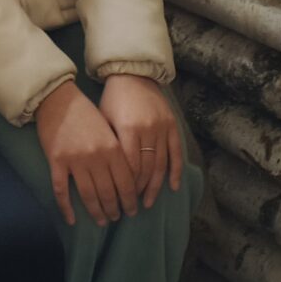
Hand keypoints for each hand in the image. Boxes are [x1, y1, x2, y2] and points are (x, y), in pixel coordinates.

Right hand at [34, 80, 138, 226]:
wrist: (58, 99)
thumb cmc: (86, 113)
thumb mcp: (108, 129)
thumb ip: (118, 153)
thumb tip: (127, 181)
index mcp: (113, 148)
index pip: (126, 182)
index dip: (130, 200)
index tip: (132, 209)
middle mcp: (96, 157)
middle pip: (108, 192)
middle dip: (115, 209)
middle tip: (117, 218)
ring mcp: (75, 160)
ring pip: (88, 195)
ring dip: (96, 211)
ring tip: (101, 221)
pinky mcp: (56, 161)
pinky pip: (61, 190)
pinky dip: (66, 207)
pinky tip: (71, 219)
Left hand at [99, 74, 184, 209]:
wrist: (134, 74)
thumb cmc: (113, 99)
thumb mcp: (104, 120)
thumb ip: (109, 145)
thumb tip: (106, 176)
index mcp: (128, 129)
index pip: (130, 166)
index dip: (126, 185)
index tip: (120, 199)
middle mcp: (148, 130)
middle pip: (146, 168)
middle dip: (139, 190)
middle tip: (132, 207)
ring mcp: (163, 128)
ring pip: (161, 164)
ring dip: (155, 186)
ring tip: (148, 202)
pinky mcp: (172, 125)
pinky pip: (176, 153)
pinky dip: (175, 171)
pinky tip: (172, 187)